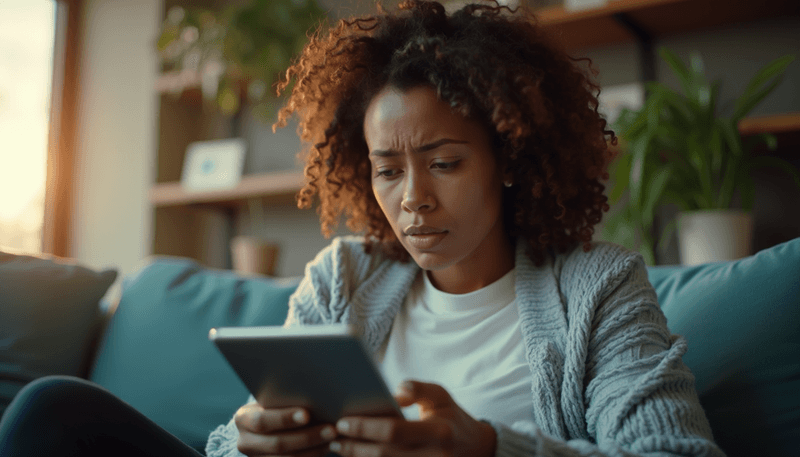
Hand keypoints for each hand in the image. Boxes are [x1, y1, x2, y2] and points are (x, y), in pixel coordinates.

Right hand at [234, 402, 336, 456]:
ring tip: (333, 439)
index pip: (262, 421)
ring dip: (314, 450)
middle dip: (307, 437)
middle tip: (331, 429)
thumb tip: (316, 397)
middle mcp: (245, 442)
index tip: (307, 414)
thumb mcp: (272, 401)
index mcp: (243, 419)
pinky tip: (326, 448)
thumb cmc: (273, 406)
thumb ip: (284, 400)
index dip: (284, 418)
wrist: (261, 427)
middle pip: (277, 444)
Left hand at [329, 380, 496, 456]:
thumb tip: (394, 393)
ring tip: (339, 450)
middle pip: (386, 455)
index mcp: (440, 431)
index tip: (343, 421)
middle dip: (355, 447)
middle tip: (333, 438)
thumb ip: (418, 389)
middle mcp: (436, 456)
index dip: (366, 427)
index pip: (395, 431)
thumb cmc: (453, 418)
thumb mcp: (441, 395)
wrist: (478, 450)